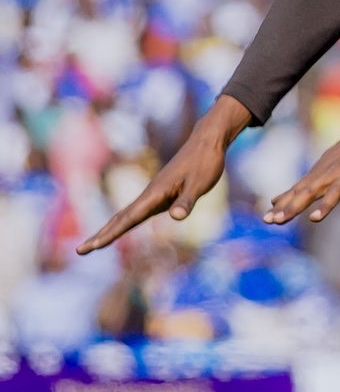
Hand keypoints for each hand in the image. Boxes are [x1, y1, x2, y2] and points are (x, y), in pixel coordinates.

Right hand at [76, 96, 251, 253]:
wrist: (207, 141)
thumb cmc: (205, 162)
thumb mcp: (201, 183)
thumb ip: (187, 201)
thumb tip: (177, 217)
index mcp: (155, 193)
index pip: (129, 218)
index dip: (111, 234)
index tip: (92, 246)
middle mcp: (149, 194)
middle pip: (120, 218)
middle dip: (100, 235)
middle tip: (80, 251)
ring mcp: (153, 193)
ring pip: (125, 214)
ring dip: (108, 229)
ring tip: (92, 244)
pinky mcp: (160, 193)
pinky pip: (136, 211)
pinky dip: (122, 222)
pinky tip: (119, 227)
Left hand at [264, 87, 339, 226]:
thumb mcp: (322, 167)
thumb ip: (301, 187)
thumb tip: (275, 201)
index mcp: (320, 175)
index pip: (298, 193)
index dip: (283, 206)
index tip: (266, 220)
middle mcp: (332, 176)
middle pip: (311, 192)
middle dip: (294, 207)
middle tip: (277, 221)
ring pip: (337, 191)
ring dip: (326, 205)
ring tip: (314, 219)